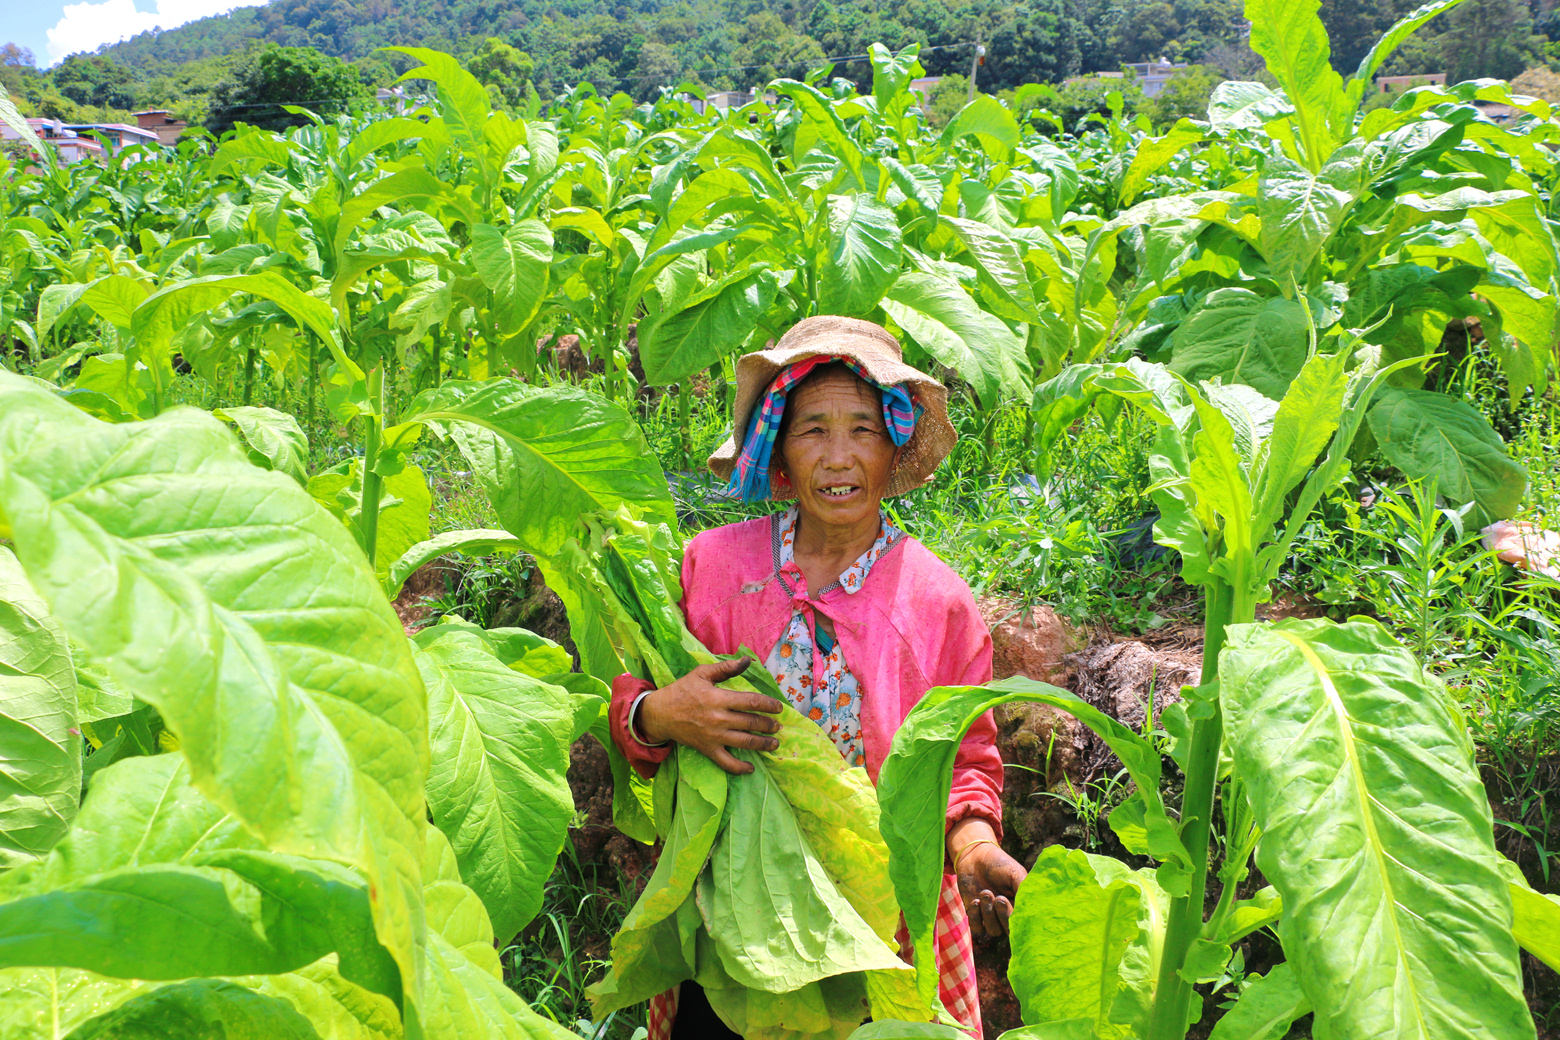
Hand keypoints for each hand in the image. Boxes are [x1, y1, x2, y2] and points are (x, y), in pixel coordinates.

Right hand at [637, 657, 783, 774]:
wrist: (660, 713)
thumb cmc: (682, 691)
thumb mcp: (702, 673)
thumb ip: (726, 667)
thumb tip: (748, 660)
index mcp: (718, 698)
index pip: (750, 701)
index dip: (768, 705)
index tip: (779, 707)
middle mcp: (718, 719)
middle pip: (751, 723)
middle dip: (768, 725)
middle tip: (778, 726)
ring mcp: (713, 737)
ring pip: (744, 742)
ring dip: (762, 744)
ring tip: (774, 743)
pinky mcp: (707, 749)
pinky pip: (726, 762)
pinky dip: (740, 768)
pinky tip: (751, 768)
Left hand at [948, 819, 1026, 937]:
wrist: (976, 856)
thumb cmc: (999, 864)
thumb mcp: (1016, 874)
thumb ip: (1024, 891)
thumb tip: (1032, 909)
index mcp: (1020, 906)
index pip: (1023, 923)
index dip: (1019, 920)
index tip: (1014, 905)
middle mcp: (1007, 914)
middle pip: (1008, 930)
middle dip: (1003, 916)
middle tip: (999, 898)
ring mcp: (991, 916)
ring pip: (993, 930)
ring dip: (988, 913)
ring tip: (985, 892)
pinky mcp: (975, 914)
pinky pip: (977, 928)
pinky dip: (976, 917)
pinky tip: (975, 901)